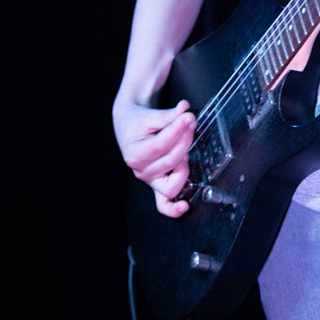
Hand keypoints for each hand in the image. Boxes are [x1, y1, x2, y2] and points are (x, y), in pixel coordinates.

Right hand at [114, 98, 195, 217]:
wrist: (129, 127)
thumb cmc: (137, 123)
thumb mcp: (150, 115)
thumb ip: (169, 115)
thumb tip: (185, 110)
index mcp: (134, 154)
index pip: (161, 144)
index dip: (178, 129)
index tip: (189, 116)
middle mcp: (141, 171)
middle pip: (171, 161)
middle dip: (185, 139)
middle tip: (191, 121)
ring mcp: (150, 180)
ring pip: (173, 181)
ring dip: (185, 163)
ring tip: (186, 145)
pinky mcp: (158, 185)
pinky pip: (164, 204)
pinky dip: (174, 209)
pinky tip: (185, 206)